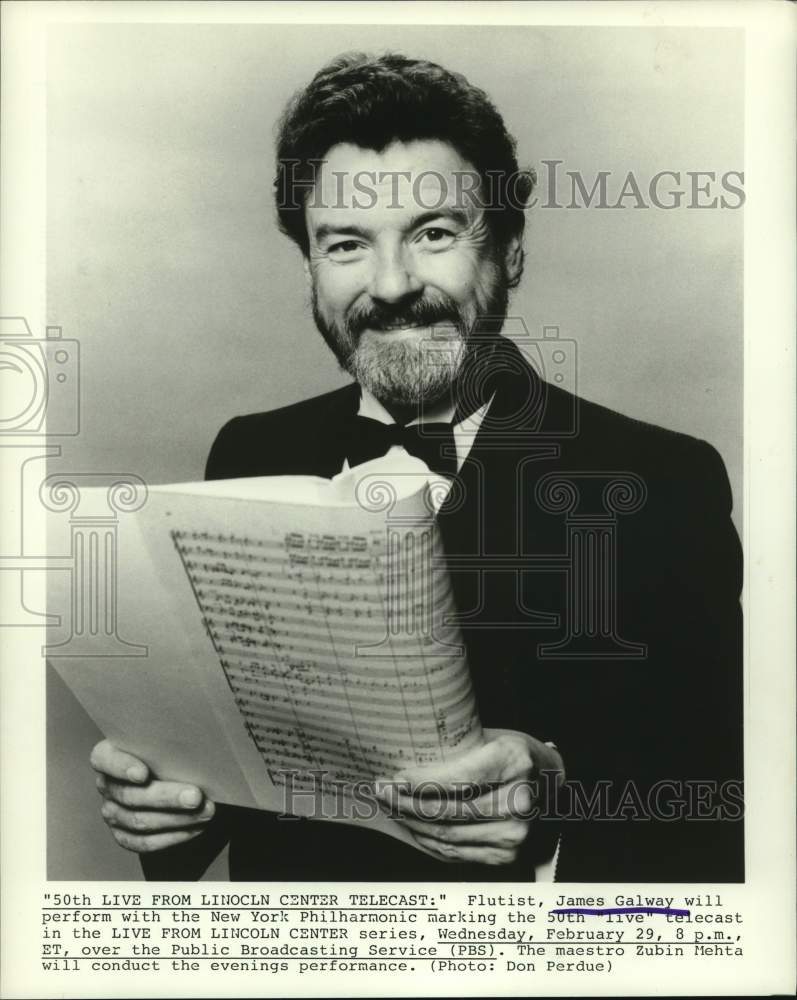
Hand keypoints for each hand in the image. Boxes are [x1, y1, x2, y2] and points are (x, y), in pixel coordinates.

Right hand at [90, 740, 214, 852]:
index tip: (143, 773)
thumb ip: (171, 740)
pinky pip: (145, 842)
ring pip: (140, 821)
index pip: (104, 760)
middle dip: (166, 797)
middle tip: (195, 796)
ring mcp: (113, 813)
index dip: (121, 767)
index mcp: (108, 756)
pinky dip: (174, 836)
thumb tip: (198, 741)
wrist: (173, 777)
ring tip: (206, 812)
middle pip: (130, 795)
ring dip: (177, 818)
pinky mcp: (125, 836)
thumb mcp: (167, 741)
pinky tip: (196, 827)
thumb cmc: (169, 751)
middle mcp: (107, 786)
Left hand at [376, 729, 563, 865]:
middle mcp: (518, 802)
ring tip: (390, 808)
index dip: (420, 782)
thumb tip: (402, 757)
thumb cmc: (510, 753)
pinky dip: (427, 841)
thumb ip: (455, 750)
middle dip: (406, 803)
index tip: (393, 778)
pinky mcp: (506, 856)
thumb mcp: (489, 737)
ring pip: (447, 835)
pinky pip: (455, 853)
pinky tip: (411, 826)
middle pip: (448, 811)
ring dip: (411, 823)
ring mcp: (515, 834)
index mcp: (514, 762)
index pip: (457, 778)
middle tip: (380, 791)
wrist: (547, 781)